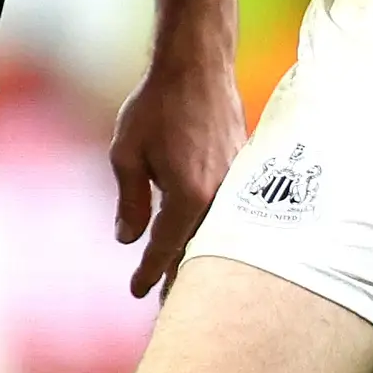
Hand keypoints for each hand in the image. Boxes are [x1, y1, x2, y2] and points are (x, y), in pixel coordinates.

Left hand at [108, 52, 245, 296]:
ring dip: (203, 258)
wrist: (198, 65)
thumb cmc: (157, 106)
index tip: (136, 292)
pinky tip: (208, 239)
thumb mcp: (127, 154)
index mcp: (188, 197)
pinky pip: (229, 213)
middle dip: (181, 280)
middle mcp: (219, 197)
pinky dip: (215, 230)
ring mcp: (237, 186)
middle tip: (169, 308)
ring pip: (218, 234)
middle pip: (200, 253)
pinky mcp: (246, 172)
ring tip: (188, 282)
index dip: (148, 274)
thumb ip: (129, 201)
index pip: (166, 249)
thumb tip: (128, 239)